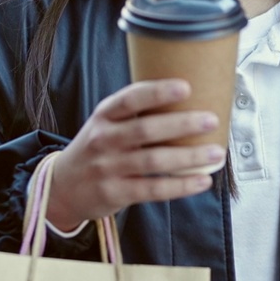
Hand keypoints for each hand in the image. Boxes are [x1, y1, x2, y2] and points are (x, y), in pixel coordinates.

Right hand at [45, 79, 224, 230]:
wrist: (63, 187)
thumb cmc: (97, 148)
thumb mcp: (106, 124)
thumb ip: (135, 113)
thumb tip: (188, 100)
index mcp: (104, 115)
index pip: (129, 99)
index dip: (157, 92)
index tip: (185, 87)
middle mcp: (104, 139)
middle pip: (146, 129)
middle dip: (182, 124)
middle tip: (210, 120)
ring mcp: (108, 168)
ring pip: (154, 160)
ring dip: (189, 156)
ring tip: (216, 152)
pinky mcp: (115, 193)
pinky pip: (153, 189)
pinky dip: (180, 185)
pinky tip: (202, 180)